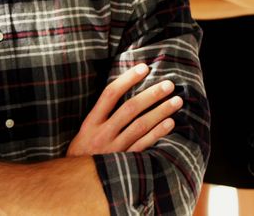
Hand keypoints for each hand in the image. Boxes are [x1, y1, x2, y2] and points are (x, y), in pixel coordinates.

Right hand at [67, 63, 182, 156]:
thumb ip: (101, 115)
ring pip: (141, 126)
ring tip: (177, 100)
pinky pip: (145, 145)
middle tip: (169, 84)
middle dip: (151, 94)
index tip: (144, 67)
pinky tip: (170, 122)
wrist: (76, 185)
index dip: (127, 79)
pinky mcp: (125, 162)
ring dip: (161, 111)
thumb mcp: (85, 132)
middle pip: (130, 108)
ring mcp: (114, 149)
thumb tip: (123, 90)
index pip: (109, 94)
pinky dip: (158, 133)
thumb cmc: (82, 153)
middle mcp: (102, 134)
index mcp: (90, 123)